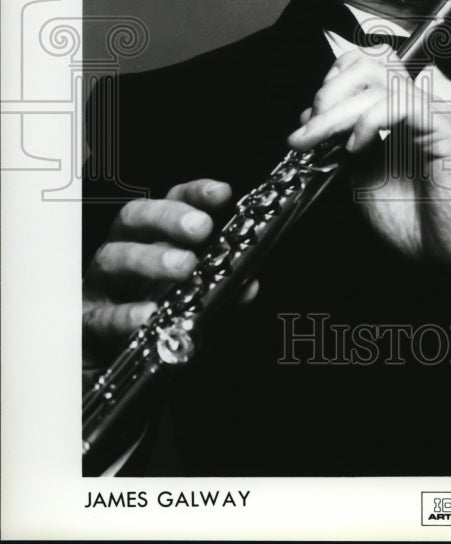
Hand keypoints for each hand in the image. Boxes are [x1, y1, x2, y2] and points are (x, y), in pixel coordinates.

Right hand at [82, 179, 253, 376]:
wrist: (111, 373)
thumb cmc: (153, 321)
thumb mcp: (192, 301)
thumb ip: (220, 291)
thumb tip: (249, 285)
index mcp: (151, 240)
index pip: (169, 202)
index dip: (194, 194)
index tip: (221, 194)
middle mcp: (122, 253)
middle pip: (135, 218)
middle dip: (169, 218)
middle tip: (201, 228)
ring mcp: (100, 286)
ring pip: (114, 258)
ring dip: (150, 259)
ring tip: (184, 267)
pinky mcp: (85, 323)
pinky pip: (100, 315)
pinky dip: (124, 314)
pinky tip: (148, 315)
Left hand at [287, 48, 450, 295]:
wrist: (450, 254)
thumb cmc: (416, 222)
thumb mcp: (359, 179)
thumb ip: (339, 147)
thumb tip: (310, 121)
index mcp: (394, 114)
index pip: (360, 67)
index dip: (328, 86)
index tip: (307, 125)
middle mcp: (412, 106)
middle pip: (365, 62)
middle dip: (327, 93)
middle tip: (309, 132)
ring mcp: (429, 114)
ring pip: (377, 79)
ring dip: (338, 110)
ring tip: (323, 141)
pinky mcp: (443, 129)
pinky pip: (399, 104)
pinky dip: (367, 122)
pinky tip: (355, 149)